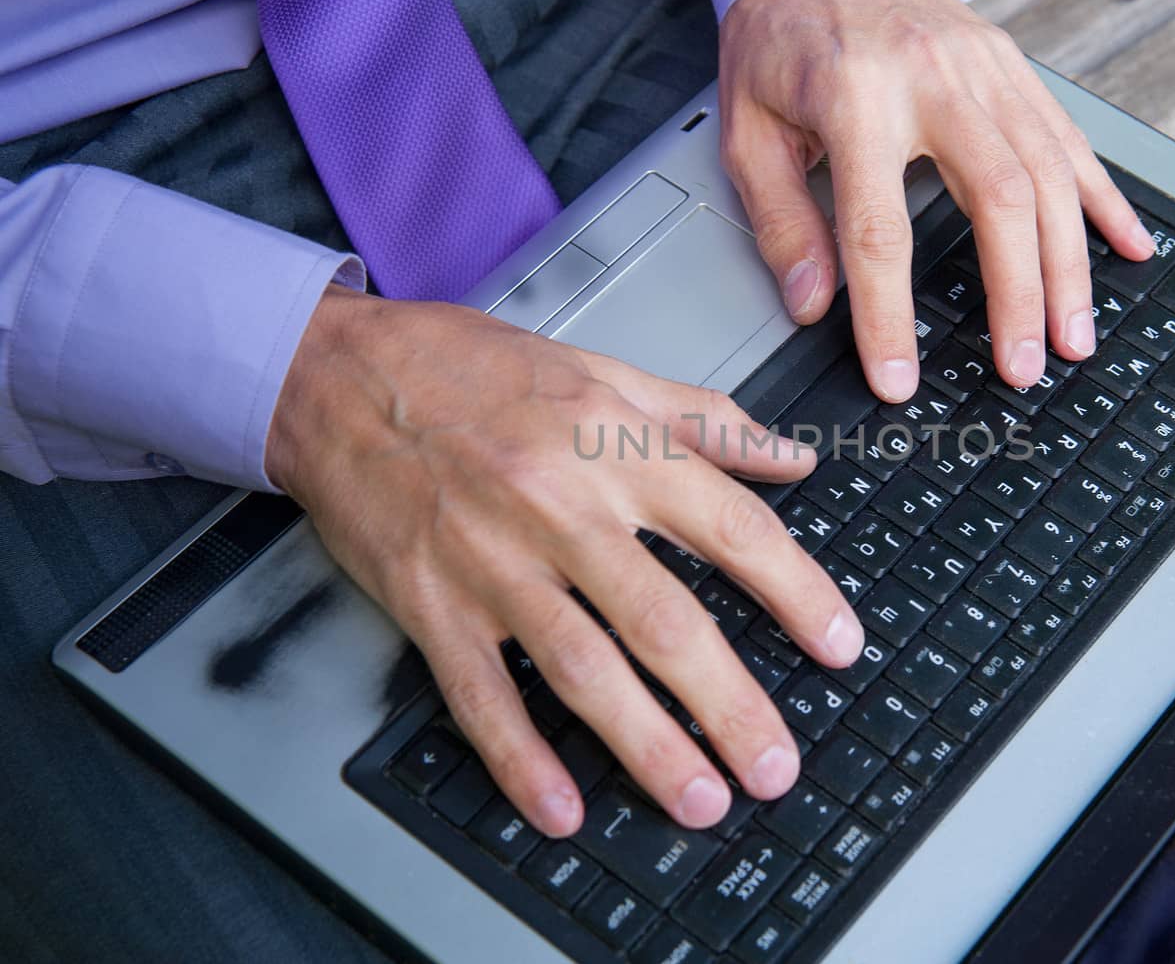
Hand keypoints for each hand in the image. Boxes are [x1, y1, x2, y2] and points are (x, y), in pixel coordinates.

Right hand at [266, 286, 863, 835]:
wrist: (336, 376)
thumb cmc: (468, 370)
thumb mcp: (603, 371)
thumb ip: (706, 419)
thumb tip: (794, 458)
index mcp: (613, 446)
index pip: (731, 526)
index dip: (796, 591)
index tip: (839, 644)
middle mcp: (561, 507)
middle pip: (663, 618)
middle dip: (728, 701)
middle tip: (774, 764)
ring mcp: (492, 562)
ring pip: (582, 666)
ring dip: (645, 742)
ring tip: (699, 799)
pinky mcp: (431, 602)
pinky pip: (481, 692)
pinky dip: (520, 755)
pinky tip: (561, 804)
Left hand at [718, 0, 1156, 399]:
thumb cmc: (777, 39)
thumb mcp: (747, 130)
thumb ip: (780, 220)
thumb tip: (811, 304)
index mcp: (855, 99)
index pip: (879, 230)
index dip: (890, 316)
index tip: (899, 378)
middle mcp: (932, 79)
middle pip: (997, 201)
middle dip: (1018, 296)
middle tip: (1024, 368)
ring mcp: (983, 68)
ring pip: (1049, 174)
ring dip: (1069, 264)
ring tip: (1074, 335)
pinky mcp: (1010, 63)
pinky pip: (1069, 137)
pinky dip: (1102, 198)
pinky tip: (1126, 247)